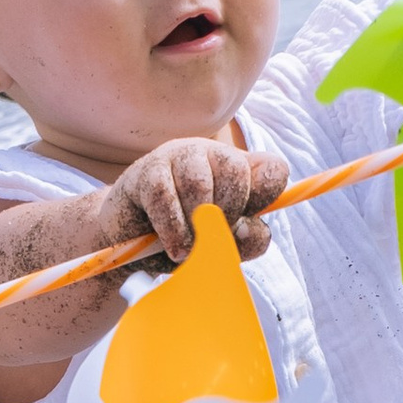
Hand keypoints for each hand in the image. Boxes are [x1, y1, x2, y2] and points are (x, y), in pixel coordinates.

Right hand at [103, 137, 290, 264]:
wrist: (129, 245)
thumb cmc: (182, 240)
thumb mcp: (224, 247)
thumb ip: (249, 240)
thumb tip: (248, 227)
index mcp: (238, 170)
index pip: (273, 169)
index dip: (265, 198)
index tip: (247, 222)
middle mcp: (211, 154)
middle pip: (235, 171)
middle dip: (227, 213)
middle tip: (211, 238)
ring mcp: (177, 157)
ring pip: (198, 183)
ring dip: (196, 225)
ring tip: (188, 248)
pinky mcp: (146, 171)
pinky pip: (163, 197)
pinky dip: (172, 229)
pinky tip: (174, 246)